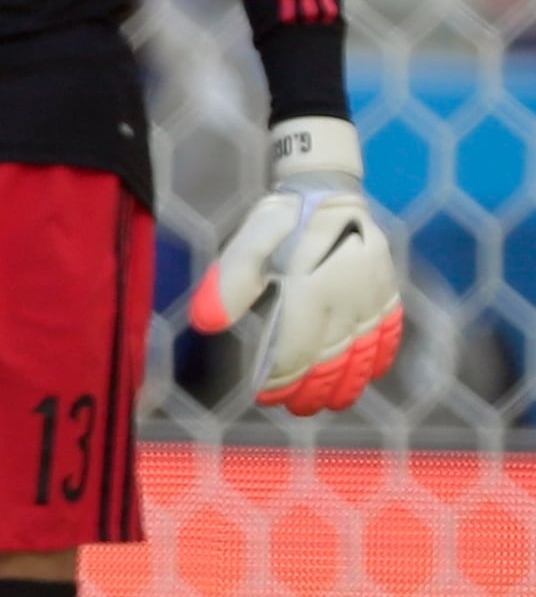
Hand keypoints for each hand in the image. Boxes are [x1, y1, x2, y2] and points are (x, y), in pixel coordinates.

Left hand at [192, 115, 403, 415]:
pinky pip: (390, 328)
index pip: (297, 346)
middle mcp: (345, 294)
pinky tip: (371, 373)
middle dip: (315, 388)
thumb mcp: (247, 243)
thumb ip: (228, 282)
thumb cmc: (279, 220)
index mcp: (308, 285)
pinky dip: (381, 354)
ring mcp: (371, 292)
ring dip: (349, 381)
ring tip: (332, 403)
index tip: (268, 396)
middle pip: (332, 356)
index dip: (283, 377)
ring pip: (364, 349)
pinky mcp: (386, 287)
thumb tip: (205, 324)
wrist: (326, 187)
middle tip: (298, 408)